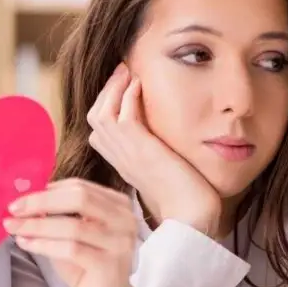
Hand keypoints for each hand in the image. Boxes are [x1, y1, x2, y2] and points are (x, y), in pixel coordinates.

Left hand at [5, 179, 140, 286]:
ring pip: (72, 225)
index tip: (20, 197)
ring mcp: (120, 242)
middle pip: (79, 198)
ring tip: (12, 227)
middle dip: (41, 202)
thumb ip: (57, 215)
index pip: (79, 186)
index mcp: (117, 205)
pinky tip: (25, 243)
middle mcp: (124, 219)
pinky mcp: (109, 265)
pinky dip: (43, 244)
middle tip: (12, 208)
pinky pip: (71, 249)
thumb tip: (24, 201)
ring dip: (37, 225)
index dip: (47, 190)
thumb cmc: (87, 267)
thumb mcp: (72, 234)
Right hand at [88, 63, 220, 236]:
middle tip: (123, 71)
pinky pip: (122, 116)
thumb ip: (158, 152)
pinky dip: (127, 95)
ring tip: (128, 70)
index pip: (99, 131)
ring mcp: (127, 155)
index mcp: (123, 163)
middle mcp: (119, 158)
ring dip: (114, 87)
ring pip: (101, 113)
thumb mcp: (166, 169)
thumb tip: (165, 134)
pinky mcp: (140, 150)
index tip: (122, 87)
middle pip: (94, 118)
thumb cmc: (187, 197)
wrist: (193, 216)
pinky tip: (140, 83)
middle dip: (106, 90)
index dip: (106, 105)